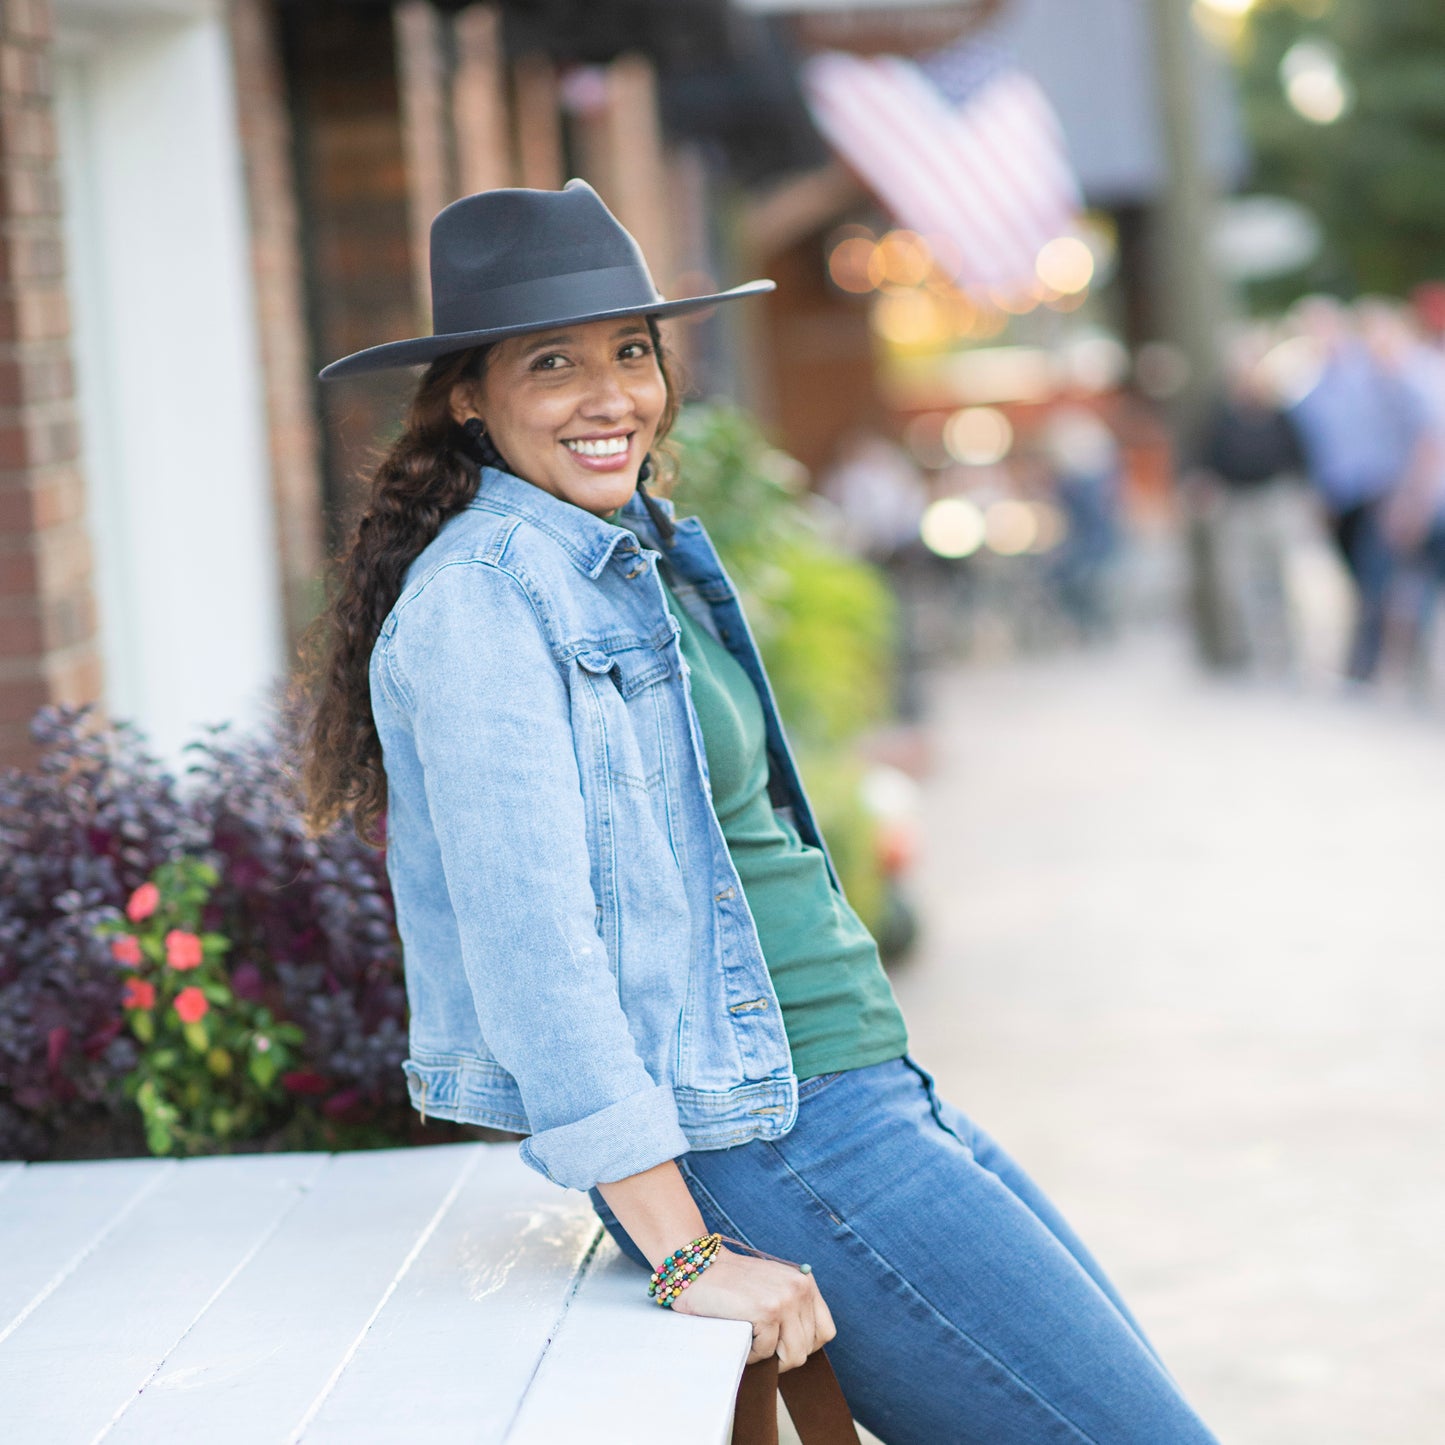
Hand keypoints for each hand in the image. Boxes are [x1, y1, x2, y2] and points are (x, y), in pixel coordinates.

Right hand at [673, 1249, 835, 1369]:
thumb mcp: (774, 1286)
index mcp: (805, 1282)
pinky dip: (751, 1353)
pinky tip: (739, 1335)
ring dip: (769, 1357)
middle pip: (808, 1348)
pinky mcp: (766, 1311)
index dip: (804, 1346)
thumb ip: (794, 1306)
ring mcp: (785, 1299)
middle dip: (783, 1355)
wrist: (700, 1268)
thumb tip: (806, 1347)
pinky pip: (767, 1353)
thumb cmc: (732, 1284)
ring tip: (751, 1340)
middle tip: (760, 1344)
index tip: (782, 1344)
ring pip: (793, 1356)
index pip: (825, 1331)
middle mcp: (800, 1288)